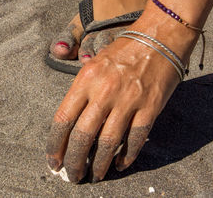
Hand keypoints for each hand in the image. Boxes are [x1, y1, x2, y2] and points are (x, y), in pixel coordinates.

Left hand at [46, 19, 193, 182]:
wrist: (160, 35)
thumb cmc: (125, 50)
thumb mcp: (94, 62)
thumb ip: (82, 90)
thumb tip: (73, 123)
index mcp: (85, 79)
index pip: (63, 119)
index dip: (55, 145)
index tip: (53, 160)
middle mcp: (104, 91)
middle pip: (82, 136)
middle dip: (73, 161)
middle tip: (71, 176)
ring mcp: (128, 100)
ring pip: (107, 143)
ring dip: (98, 165)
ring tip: (93, 176)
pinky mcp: (150, 107)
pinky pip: (135, 139)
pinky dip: (127, 157)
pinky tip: (120, 165)